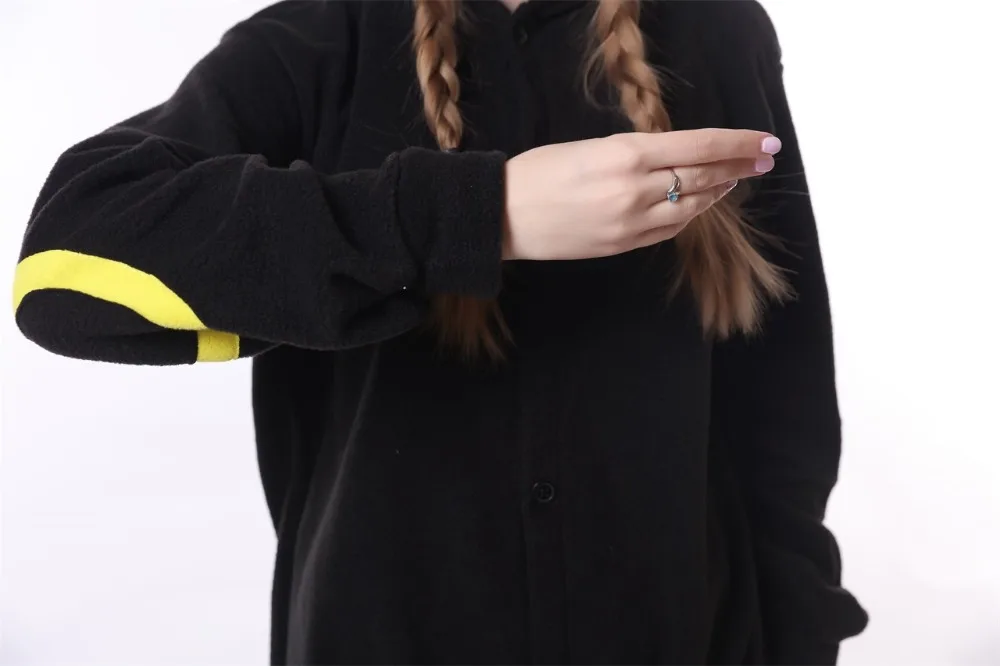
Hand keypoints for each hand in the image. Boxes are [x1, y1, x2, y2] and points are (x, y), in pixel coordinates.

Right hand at [503, 129, 781, 259]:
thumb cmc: (537, 172)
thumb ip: (635, 153)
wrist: (502, 215)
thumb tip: (673, 156)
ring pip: (690, 207)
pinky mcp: (622, 246)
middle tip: (762, 160)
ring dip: (716, 192)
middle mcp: (635, 189)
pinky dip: (689, 215)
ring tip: (732, 181)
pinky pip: (668, 230)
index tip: (765, 141)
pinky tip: (697, 205)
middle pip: (702, 178)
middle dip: (737, 168)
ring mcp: (631, 223)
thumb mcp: (590, 146)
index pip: (699, 146)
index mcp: (626, 154)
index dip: (737, 144)